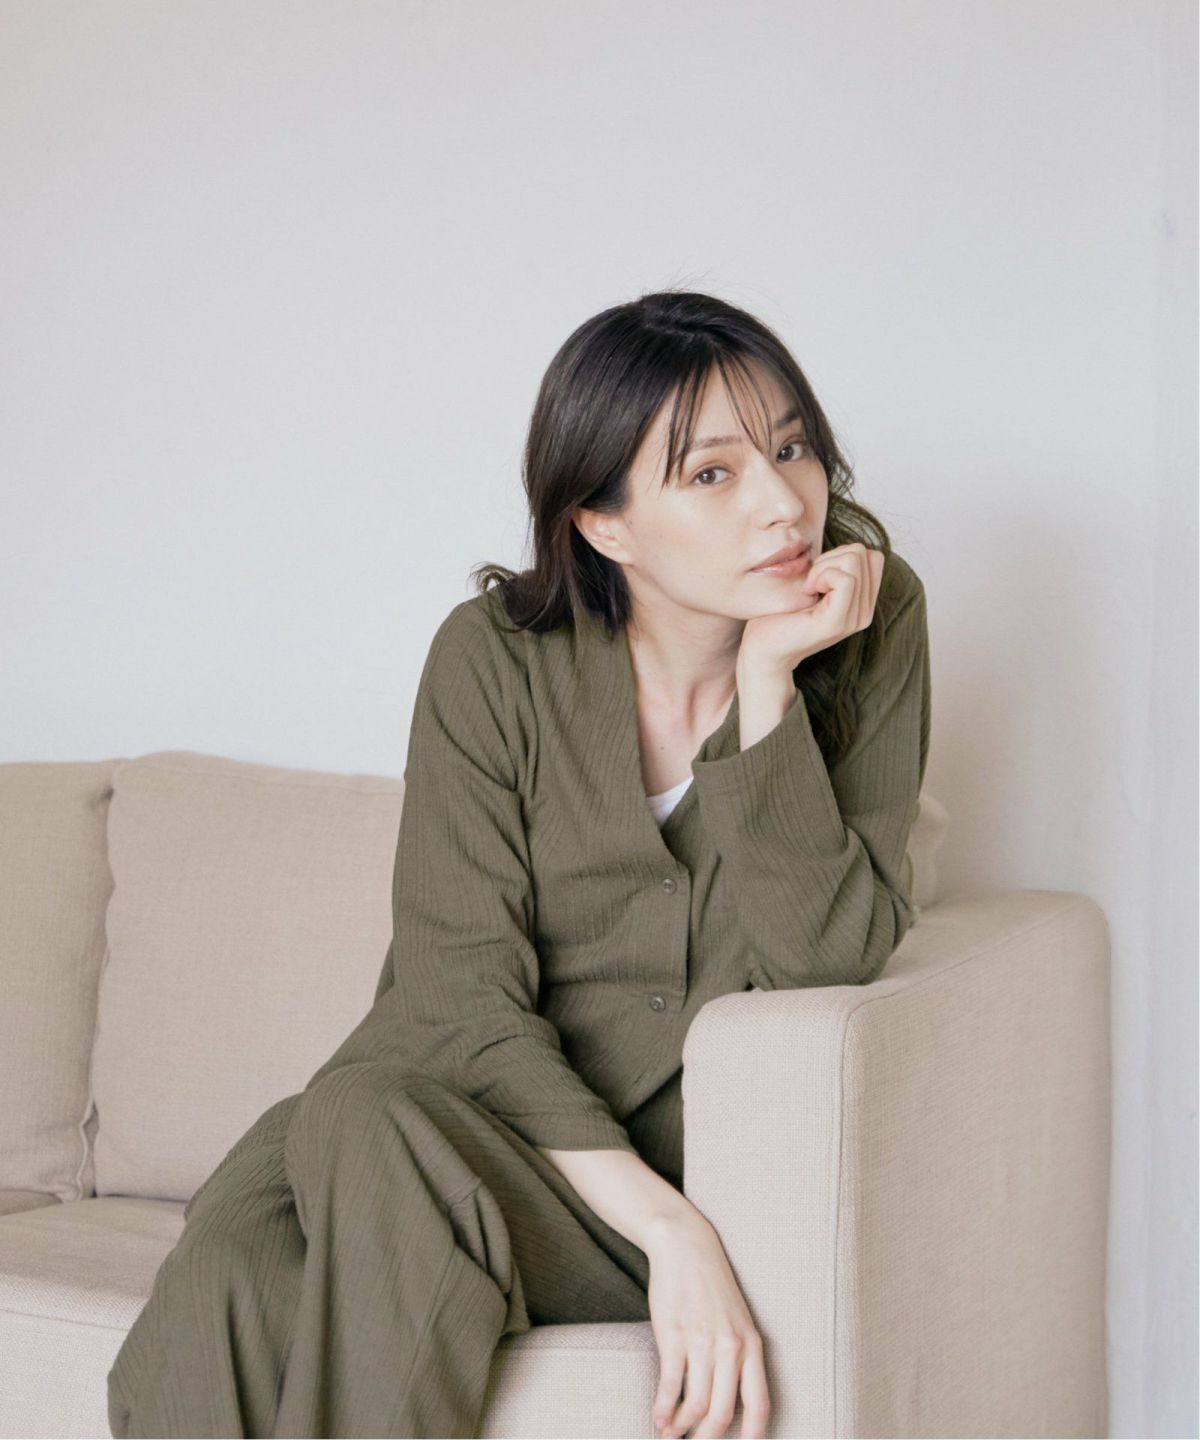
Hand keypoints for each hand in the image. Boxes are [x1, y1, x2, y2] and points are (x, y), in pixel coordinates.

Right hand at [645, 1211, 769, 1438]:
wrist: (686, 1247)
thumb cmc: (712, 1285)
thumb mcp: (737, 1319)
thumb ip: (738, 1356)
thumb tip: (730, 1398)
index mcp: (751, 1345)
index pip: (759, 1404)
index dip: (753, 1435)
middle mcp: (730, 1347)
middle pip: (722, 1413)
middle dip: (708, 1439)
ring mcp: (701, 1342)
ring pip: (695, 1405)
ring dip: (681, 1427)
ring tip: (671, 1434)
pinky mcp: (673, 1336)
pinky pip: (670, 1385)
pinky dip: (663, 1409)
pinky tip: (658, 1418)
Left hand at [738, 541, 883, 674]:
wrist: (762, 649)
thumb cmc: (780, 613)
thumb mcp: (814, 584)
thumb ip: (836, 569)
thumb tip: (851, 548)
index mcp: (863, 604)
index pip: (873, 556)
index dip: (842, 554)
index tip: (818, 574)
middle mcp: (864, 613)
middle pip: (864, 554)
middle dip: (831, 557)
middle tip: (809, 582)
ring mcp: (853, 620)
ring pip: (855, 561)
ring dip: (823, 566)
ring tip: (807, 588)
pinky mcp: (836, 623)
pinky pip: (845, 579)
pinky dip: (820, 575)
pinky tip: (806, 592)